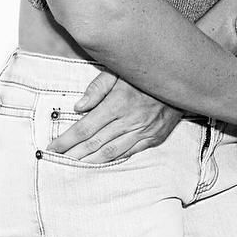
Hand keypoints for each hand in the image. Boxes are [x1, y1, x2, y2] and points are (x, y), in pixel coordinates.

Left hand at [44, 70, 186, 162]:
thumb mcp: (120, 70)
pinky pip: (130, 152)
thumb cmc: (147, 72)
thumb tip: (78, 106)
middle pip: (95, 143)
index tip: (52, 147)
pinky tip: (101, 162)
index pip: (85, 127)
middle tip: (56, 161)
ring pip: (111, 152)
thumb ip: (98, 87)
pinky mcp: (154, 138)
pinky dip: (114, 159)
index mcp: (118, 103)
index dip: (67, 139)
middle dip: (73, 154)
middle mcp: (130, 120)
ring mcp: (143, 131)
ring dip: (90, 161)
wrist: (183, 79)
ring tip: (74, 166)